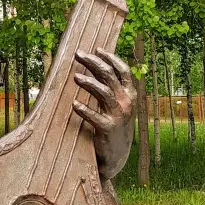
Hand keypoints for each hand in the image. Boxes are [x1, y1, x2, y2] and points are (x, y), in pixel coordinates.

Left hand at [72, 47, 135, 181]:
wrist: (117, 155)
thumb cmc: (113, 125)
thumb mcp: (117, 104)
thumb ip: (110, 87)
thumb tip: (96, 65)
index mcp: (130, 94)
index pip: (123, 70)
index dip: (110, 58)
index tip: (96, 49)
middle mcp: (126, 102)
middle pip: (110, 76)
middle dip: (94, 62)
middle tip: (78, 54)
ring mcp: (118, 116)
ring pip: (103, 92)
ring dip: (88, 82)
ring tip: (75, 77)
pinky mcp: (108, 129)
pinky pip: (95, 117)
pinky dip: (84, 110)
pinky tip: (74, 104)